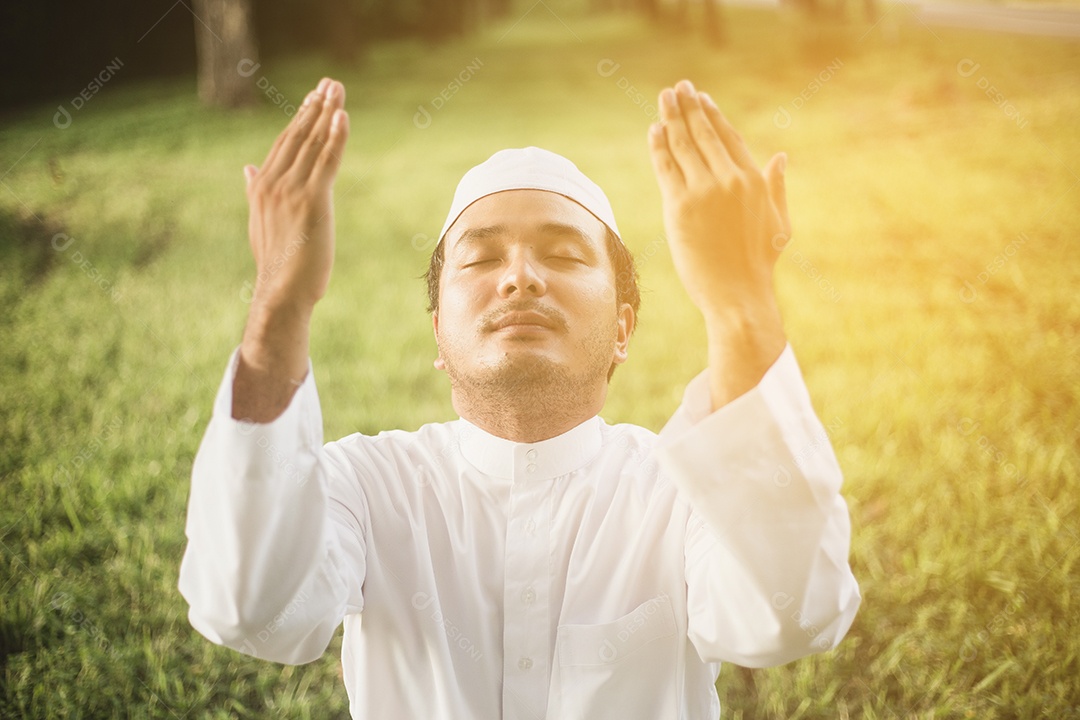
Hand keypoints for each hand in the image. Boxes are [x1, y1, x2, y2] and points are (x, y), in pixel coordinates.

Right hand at [244, 77, 349, 312]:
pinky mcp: (312, 202)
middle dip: (316, 107)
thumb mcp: (259, 222)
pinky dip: (336, 138)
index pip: (284, 143)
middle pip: (299, 136)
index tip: (314, 98)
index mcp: (262, 187)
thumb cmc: (276, 263)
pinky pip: (327, 162)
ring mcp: (292, 192)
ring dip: (328, 114)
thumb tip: (246, 169)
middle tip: (331, 83)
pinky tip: (343, 118)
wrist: (280, 292)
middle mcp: (274, 184)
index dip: (300, 118)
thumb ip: (254, 192)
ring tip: (338, 90)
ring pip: (313, 144)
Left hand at [647, 79, 789, 319]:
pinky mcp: (680, 207)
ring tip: (663, 98)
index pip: (729, 138)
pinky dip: (658, 146)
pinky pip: (666, 167)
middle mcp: (730, 180)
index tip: (703, 100)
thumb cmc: (758, 265)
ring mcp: (704, 192)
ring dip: (671, 117)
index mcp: (754, 181)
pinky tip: (654, 130)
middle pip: (704, 134)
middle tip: (678, 88)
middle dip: (689, 107)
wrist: (737, 295)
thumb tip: (780, 156)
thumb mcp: (779, 223)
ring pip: (683, 145)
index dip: (714, 116)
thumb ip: (777, 187)